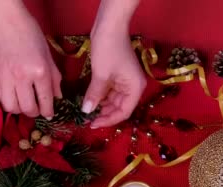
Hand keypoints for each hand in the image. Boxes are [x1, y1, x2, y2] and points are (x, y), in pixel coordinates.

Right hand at [0, 0, 60, 118]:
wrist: (5, 22)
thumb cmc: (30, 34)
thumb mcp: (48, 55)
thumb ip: (54, 78)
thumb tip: (57, 97)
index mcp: (39, 71)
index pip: (46, 101)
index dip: (48, 111)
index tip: (49, 114)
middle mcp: (22, 78)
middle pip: (28, 109)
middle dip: (35, 113)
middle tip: (37, 109)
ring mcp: (5, 79)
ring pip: (12, 108)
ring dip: (19, 109)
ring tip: (23, 103)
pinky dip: (7, 101)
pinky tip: (12, 95)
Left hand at [82, 0, 145, 128]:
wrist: (109, 26)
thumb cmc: (108, 49)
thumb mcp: (100, 75)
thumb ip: (95, 95)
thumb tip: (86, 112)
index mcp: (135, 88)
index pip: (123, 112)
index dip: (108, 120)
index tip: (92, 124)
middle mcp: (133, 86)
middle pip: (119, 108)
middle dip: (104, 114)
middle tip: (86, 119)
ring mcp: (125, 81)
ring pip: (113, 100)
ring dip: (101, 106)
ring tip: (86, 111)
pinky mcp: (117, 76)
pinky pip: (109, 91)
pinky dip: (100, 97)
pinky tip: (89, 100)